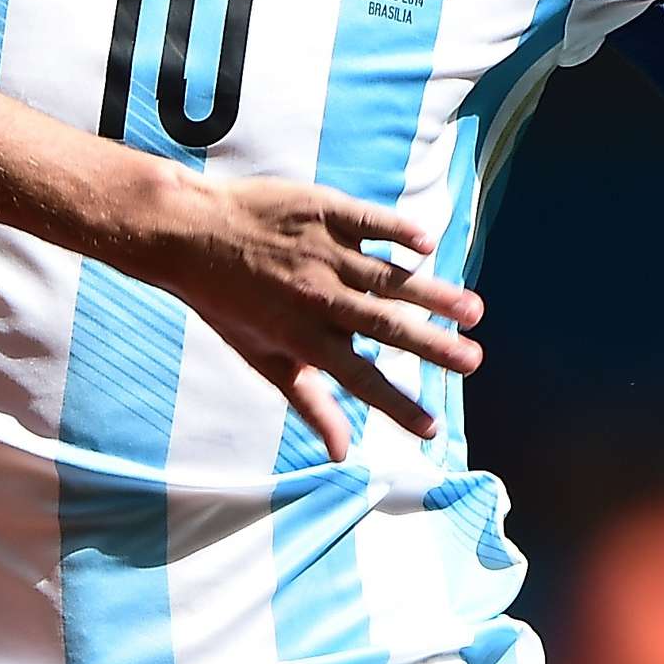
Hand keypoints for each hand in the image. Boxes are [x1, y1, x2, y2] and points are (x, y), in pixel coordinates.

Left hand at [130, 180, 483, 460]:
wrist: (189, 232)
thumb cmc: (226, 302)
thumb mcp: (263, 358)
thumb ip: (309, 403)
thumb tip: (341, 453)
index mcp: (303, 337)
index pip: (361, 380)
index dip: (397, 407)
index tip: (433, 429)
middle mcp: (318, 297)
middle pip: (385, 326)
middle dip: (433, 346)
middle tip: (473, 360)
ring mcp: (322, 252)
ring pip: (388, 276)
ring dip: (432, 294)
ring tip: (473, 311)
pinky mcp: (323, 210)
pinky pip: (370, 221)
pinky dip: (399, 231)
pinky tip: (428, 245)